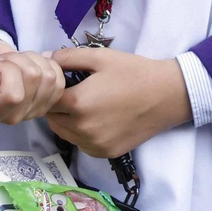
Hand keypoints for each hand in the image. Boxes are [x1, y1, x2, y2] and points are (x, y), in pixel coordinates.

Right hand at [0, 35, 66, 124]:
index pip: (13, 95)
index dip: (6, 71)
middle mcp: (12, 117)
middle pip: (33, 80)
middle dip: (18, 60)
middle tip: (2, 61)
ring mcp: (33, 111)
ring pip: (48, 76)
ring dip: (31, 59)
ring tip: (14, 62)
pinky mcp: (48, 100)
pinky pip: (59, 76)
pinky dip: (46, 62)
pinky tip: (29, 64)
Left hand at [44, 48, 191, 158]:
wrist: (166, 95)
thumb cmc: (134, 72)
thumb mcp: (100, 57)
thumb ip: (68, 57)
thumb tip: (44, 58)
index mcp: (79, 103)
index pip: (47, 100)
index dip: (51, 89)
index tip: (61, 82)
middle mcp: (83, 129)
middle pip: (53, 119)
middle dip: (56, 105)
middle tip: (73, 91)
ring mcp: (95, 145)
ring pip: (65, 134)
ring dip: (66, 120)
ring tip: (85, 104)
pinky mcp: (105, 153)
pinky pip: (81, 144)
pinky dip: (81, 133)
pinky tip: (96, 118)